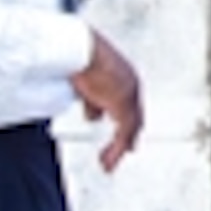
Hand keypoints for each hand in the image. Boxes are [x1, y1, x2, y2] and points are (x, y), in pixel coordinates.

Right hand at [72, 28, 143, 171]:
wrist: (79, 48)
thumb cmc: (77, 55)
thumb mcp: (82, 79)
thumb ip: (88, 96)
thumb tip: (91, 113)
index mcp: (122, 75)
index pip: (126, 102)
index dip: (121, 119)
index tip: (118, 132)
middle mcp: (130, 84)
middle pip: (133, 116)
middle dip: (126, 135)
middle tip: (122, 150)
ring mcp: (129, 95)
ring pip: (129, 127)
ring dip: (118, 147)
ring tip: (107, 162)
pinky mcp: (123, 105)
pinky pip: (124, 133)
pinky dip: (116, 150)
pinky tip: (107, 160)